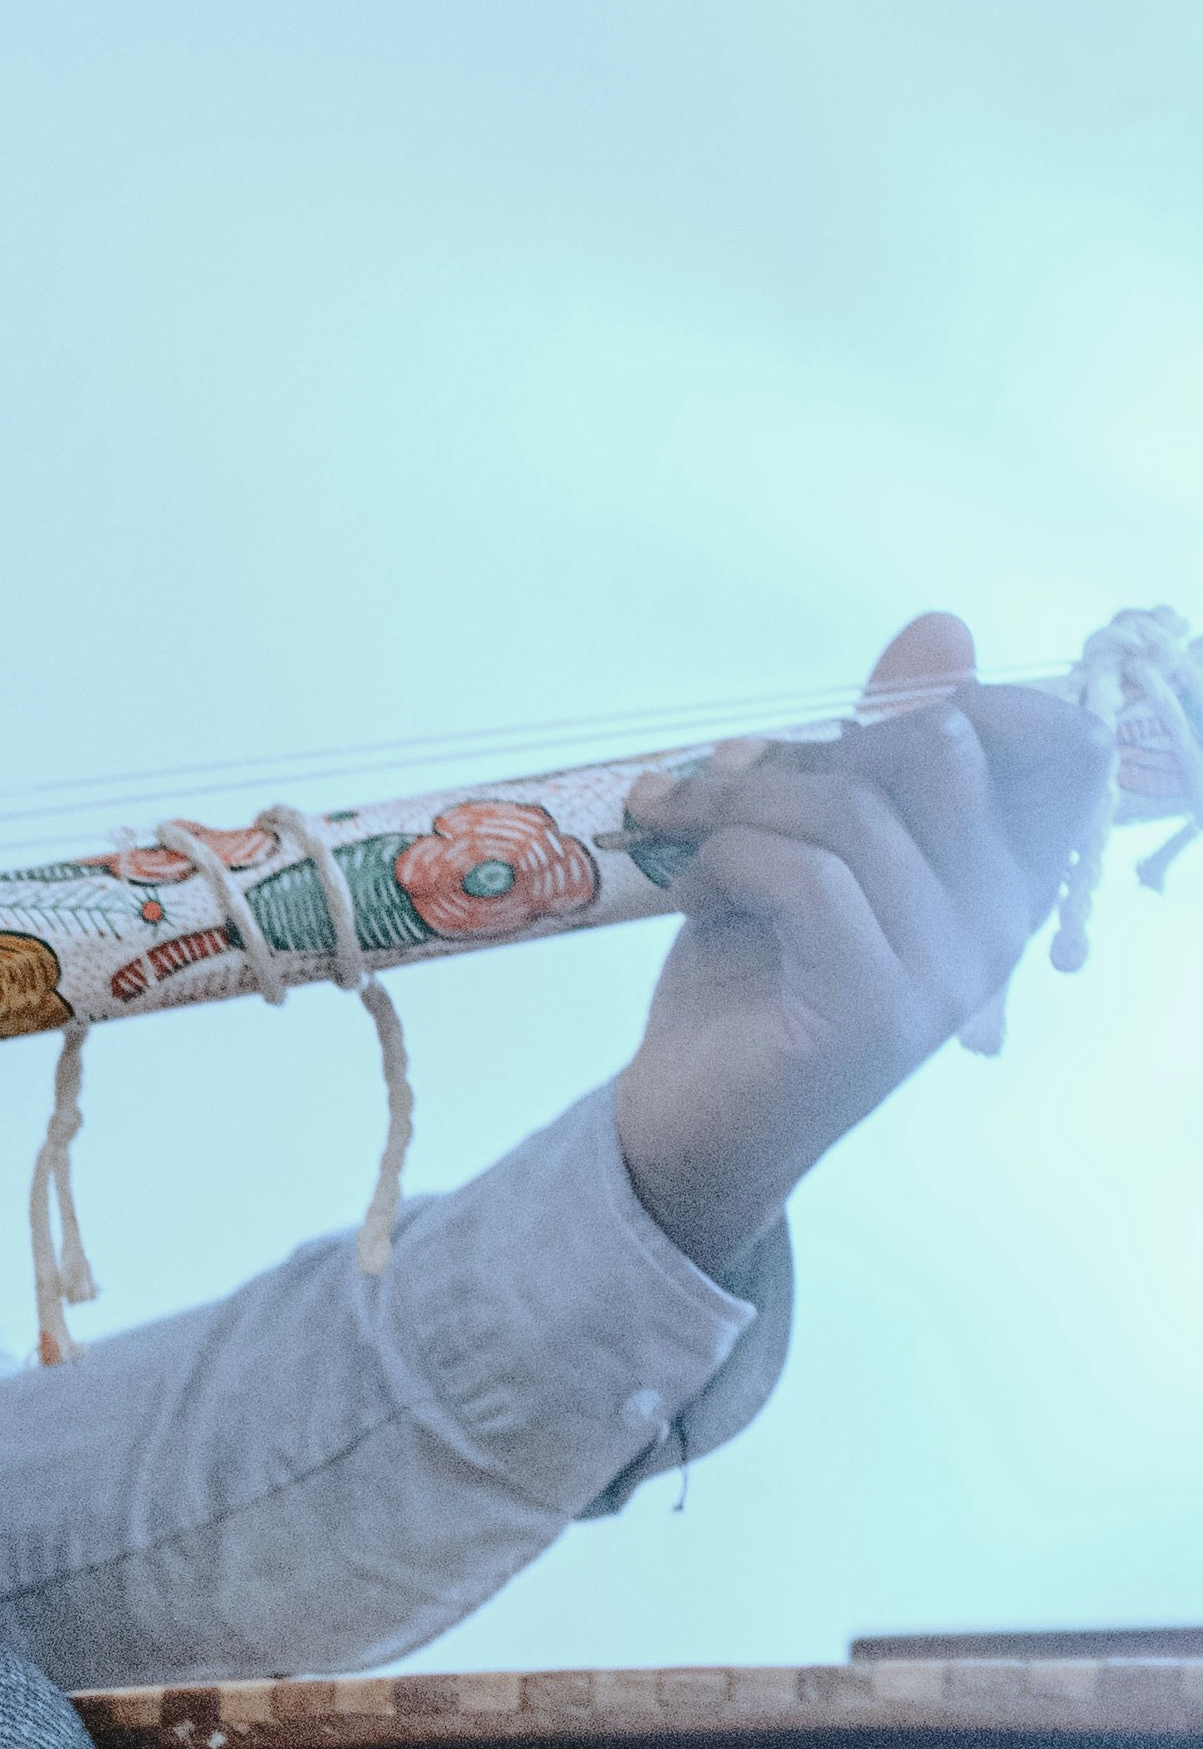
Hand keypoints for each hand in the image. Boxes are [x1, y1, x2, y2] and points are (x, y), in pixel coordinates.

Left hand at [610, 608, 1107, 1283]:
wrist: (691, 1124)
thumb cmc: (756, 975)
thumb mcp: (813, 842)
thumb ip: (870, 749)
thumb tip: (943, 624)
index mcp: (1005, 876)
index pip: (1067, 750)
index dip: (978, 698)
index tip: (861, 721)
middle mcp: (1000, 924)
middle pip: (943, 749)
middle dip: (817, 743)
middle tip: (727, 782)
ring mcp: (947, 972)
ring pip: (851, 811)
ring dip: (736, 803)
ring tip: (680, 836)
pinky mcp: (874, 1008)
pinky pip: (806, 877)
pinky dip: (725, 861)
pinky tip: (692, 892)